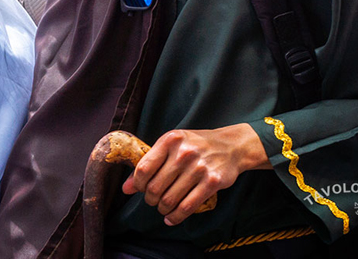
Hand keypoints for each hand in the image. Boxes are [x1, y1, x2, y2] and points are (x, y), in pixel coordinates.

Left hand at [122, 124, 268, 225]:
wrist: (231, 146)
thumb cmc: (196, 145)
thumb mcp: (172, 146)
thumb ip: (150, 163)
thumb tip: (126, 188)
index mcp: (170, 140)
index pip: (144, 168)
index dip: (138, 184)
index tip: (141, 189)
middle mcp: (184, 153)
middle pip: (155, 187)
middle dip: (150, 199)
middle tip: (153, 201)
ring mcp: (199, 167)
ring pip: (170, 199)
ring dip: (162, 210)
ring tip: (163, 209)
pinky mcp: (212, 182)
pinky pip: (188, 206)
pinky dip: (176, 217)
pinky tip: (172, 218)